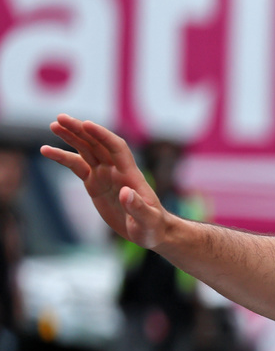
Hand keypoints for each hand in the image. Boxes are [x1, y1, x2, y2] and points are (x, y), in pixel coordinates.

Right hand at [41, 115, 169, 248]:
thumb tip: (126, 192)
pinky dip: (62, 157)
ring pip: (86, 151)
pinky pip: (76, 166)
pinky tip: (46, 150)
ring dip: (71, 137)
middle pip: (97, 144)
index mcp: (130, 175)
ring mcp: (104, 175)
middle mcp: (116, 170)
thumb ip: (138, 207)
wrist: (150, 231)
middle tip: (60, 118)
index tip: (86, 124)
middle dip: (80, 130)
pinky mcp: (94, 184)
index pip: (117, 148)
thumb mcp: (148, 220)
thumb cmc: (152, 227)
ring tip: (53, 126)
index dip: (102, 135)